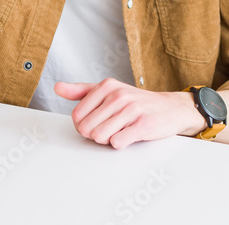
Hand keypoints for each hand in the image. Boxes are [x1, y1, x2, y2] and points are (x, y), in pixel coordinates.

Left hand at [54, 78, 205, 149]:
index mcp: (107, 86)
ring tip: (120, 130)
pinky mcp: (143, 125)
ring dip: (108, 139)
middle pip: (87, 128)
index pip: (77, 115)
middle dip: (96, 133)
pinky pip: (117, 143)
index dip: (84, 124)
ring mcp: (132, 109)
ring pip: (100, 136)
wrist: (170, 108)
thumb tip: (57, 87)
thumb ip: (81, 91)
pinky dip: (121, 143)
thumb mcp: (109, 91)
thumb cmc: (136, 102)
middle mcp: (119, 95)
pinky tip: (130, 135)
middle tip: (110, 127)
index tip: (97, 121)